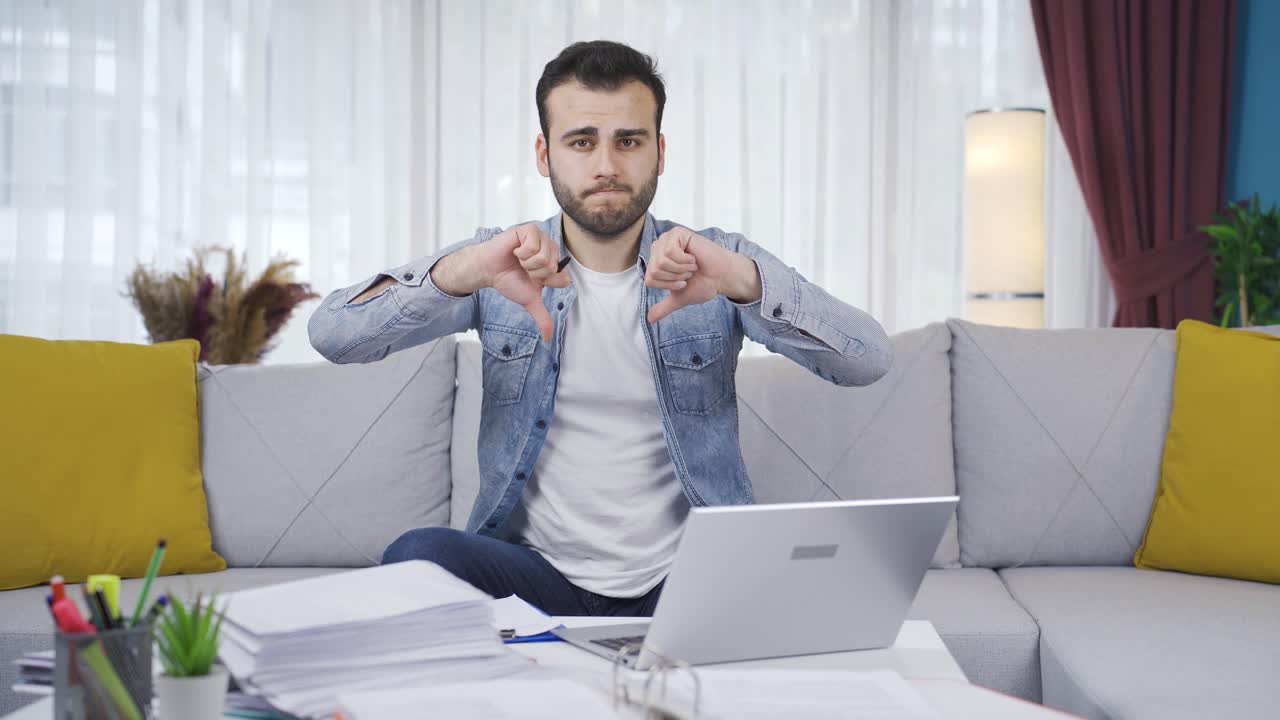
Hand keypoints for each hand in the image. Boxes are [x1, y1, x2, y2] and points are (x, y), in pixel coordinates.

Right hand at [468, 224, 569, 342]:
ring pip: (544, 256)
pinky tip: (514, 250)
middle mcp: (550, 250)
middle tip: (523, 268)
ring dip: (527, 263)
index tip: (532, 278)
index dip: (545, 282)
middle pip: (553, 267)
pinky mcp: (528, 230)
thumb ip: (542, 318)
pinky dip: (521, 252)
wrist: (488, 271)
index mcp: (554, 264)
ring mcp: (540, 238)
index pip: (562, 278)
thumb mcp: (529, 300)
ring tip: (518, 259)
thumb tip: (549, 339)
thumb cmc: (509, 280)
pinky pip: (532, 245)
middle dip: (535, 273)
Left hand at [645, 227, 757, 322]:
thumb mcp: (680, 297)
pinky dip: (684, 260)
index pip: (650, 279)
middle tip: (689, 273)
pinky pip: (670, 251)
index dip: (668, 285)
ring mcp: (667, 239)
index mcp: (656, 261)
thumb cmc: (703, 283)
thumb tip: (650, 320)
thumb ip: (664, 307)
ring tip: (692, 265)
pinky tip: (693, 257)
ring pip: (662, 262)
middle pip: (654, 270)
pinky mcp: (677, 233)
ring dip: (681, 268)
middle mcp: (659, 248)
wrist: (722, 277)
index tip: (683, 282)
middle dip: (675, 277)